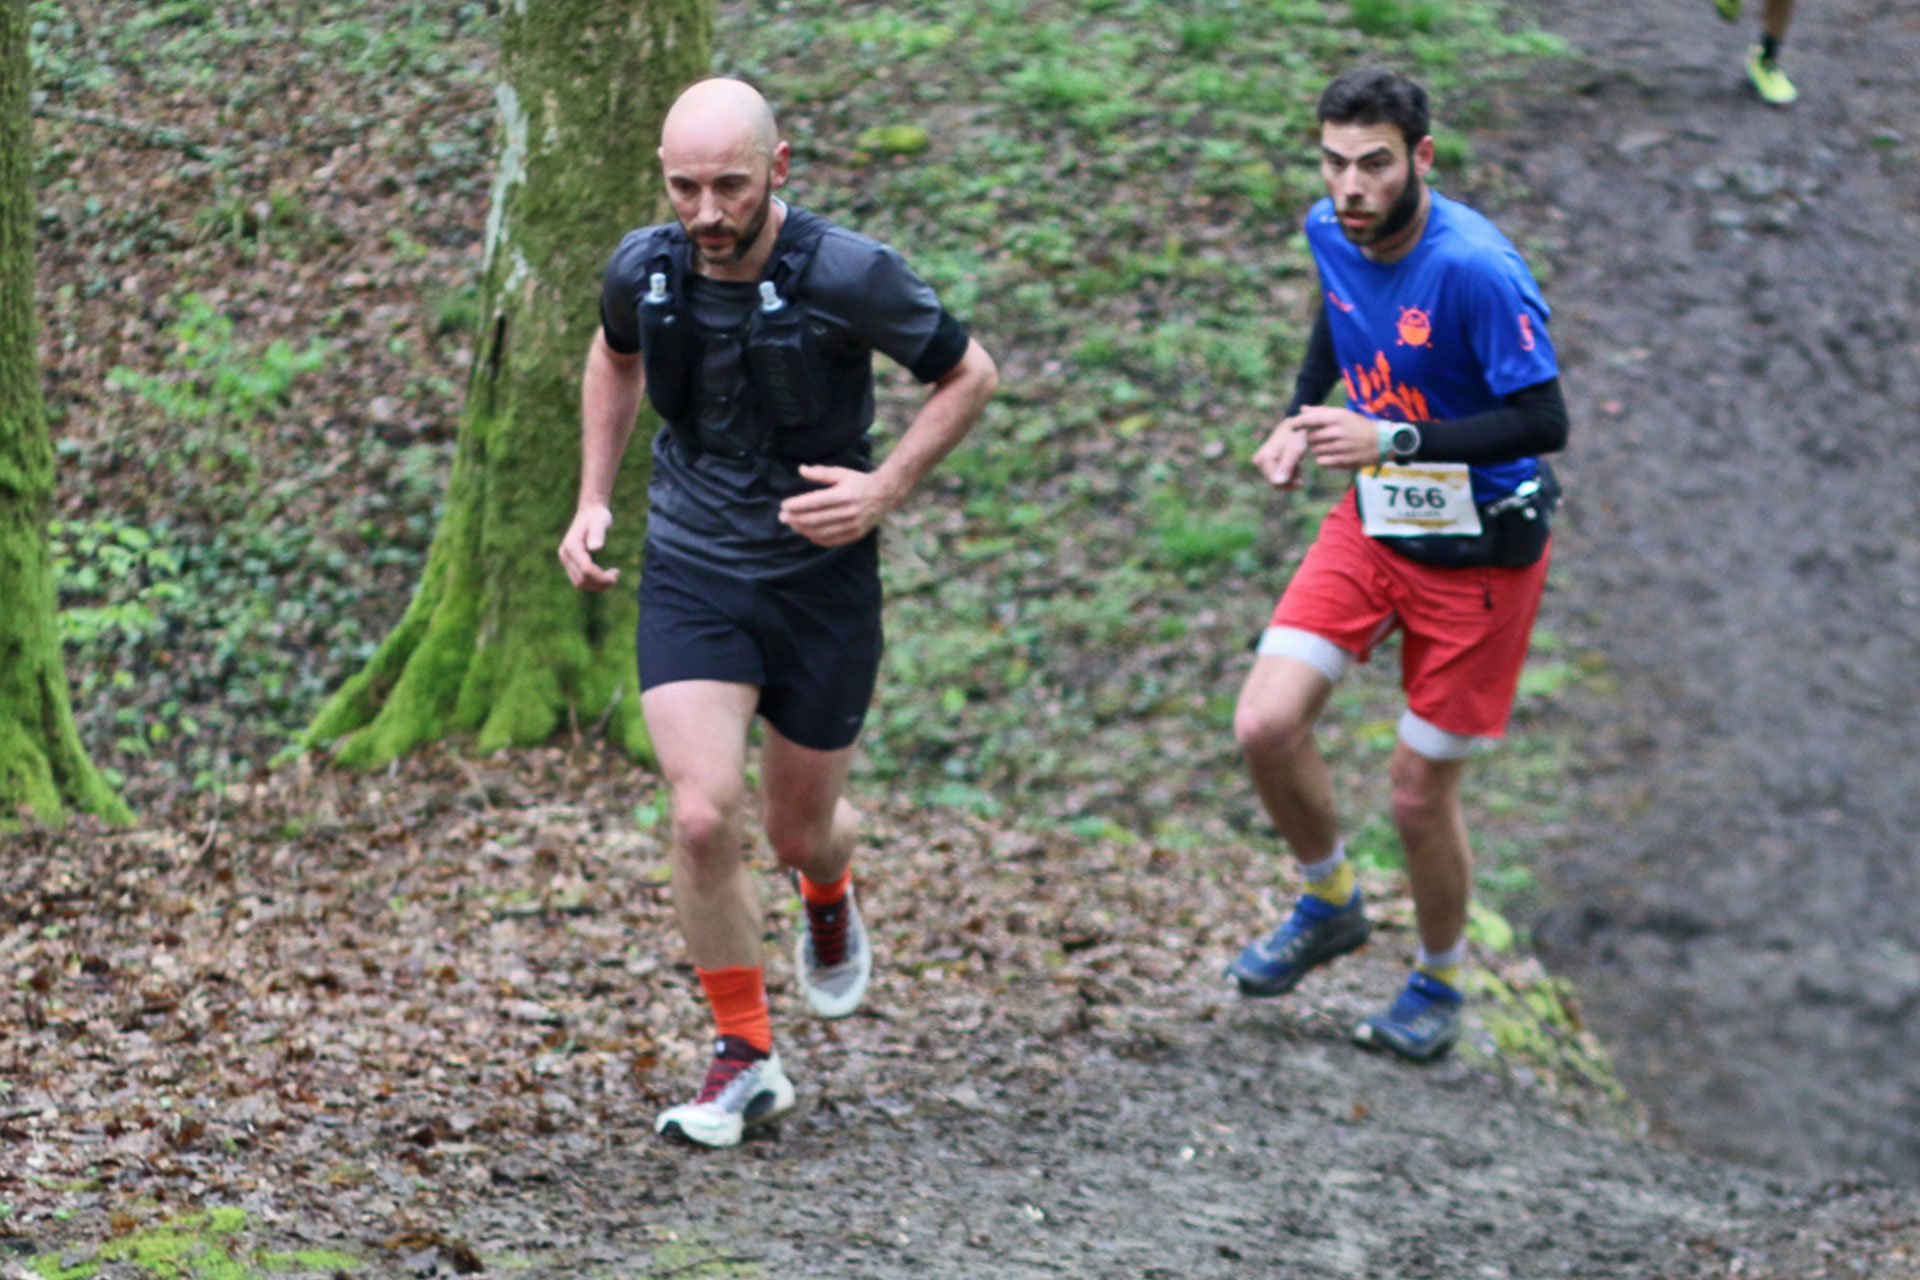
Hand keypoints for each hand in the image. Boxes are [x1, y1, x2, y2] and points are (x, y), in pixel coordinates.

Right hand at [559, 504, 620, 589]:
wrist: (590, 512)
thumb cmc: (597, 516)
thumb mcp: (600, 521)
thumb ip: (598, 533)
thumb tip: (595, 548)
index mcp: (571, 546)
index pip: (586, 569)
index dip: (601, 576)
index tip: (617, 573)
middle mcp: (565, 555)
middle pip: (581, 580)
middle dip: (600, 583)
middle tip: (617, 575)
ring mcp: (566, 560)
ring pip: (580, 583)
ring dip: (598, 585)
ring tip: (614, 577)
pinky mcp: (571, 563)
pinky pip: (581, 579)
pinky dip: (594, 582)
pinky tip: (608, 575)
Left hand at [779, 465, 898, 546]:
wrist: (884, 495)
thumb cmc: (859, 482)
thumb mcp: (841, 473)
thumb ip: (821, 473)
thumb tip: (801, 470)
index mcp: (844, 494)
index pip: (815, 502)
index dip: (798, 505)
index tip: (784, 505)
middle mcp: (849, 511)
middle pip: (816, 518)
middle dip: (796, 518)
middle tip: (782, 517)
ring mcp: (853, 525)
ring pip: (822, 531)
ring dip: (803, 529)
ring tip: (792, 524)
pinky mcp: (855, 534)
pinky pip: (832, 540)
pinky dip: (816, 538)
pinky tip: (807, 533)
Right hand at [1253, 416, 1312, 488]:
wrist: (1294, 424)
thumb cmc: (1296, 436)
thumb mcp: (1294, 452)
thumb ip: (1286, 467)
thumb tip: (1277, 483)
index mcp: (1264, 459)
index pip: (1275, 482)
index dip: (1289, 485)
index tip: (1303, 483)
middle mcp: (1258, 461)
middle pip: (1275, 482)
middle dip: (1290, 479)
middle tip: (1300, 467)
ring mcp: (1261, 461)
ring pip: (1277, 479)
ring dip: (1290, 475)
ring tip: (1297, 462)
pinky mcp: (1265, 462)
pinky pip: (1277, 474)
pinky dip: (1288, 471)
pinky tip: (1293, 462)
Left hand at [1294, 405, 1380, 471]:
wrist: (1382, 441)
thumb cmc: (1359, 425)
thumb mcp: (1343, 414)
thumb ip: (1321, 411)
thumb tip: (1302, 409)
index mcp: (1337, 417)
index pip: (1308, 420)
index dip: (1297, 423)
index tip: (1293, 427)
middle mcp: (1338, 432)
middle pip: (1310, 438)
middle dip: (1312, 439)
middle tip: (1321, 438)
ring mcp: (1341, 448)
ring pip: (1315, 451)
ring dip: (1318, 450)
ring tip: (1329, 447)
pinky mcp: (1343, 461)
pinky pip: (1322, 463)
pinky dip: (1323, 460)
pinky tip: (1332, 456)